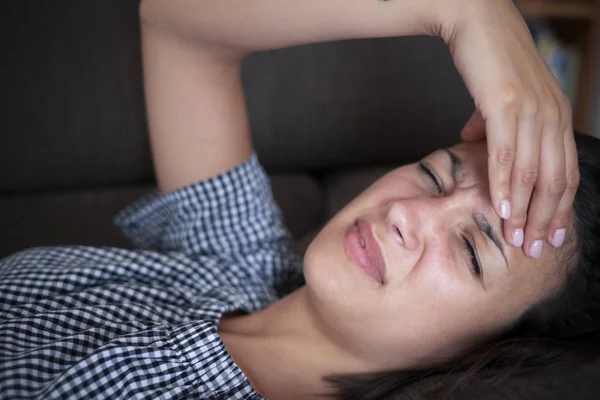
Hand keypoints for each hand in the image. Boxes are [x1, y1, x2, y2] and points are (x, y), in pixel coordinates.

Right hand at [442, 0, 578, 257]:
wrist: (477, 22)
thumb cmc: (488, 60)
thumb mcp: (498, 97)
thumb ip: (491, 123)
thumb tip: (473, 140)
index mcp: (556, 117)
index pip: (564, 173)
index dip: (559, 208)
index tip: (549, 235)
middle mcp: (553, 116)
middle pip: (555, 180)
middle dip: (545, 219)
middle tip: (533, 248)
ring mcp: (532, 111)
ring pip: (534, 174)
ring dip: (525, 211)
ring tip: (516, 238)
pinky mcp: (506, 106)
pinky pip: (508, 154)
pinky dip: (506, 185)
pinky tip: (501, 208)